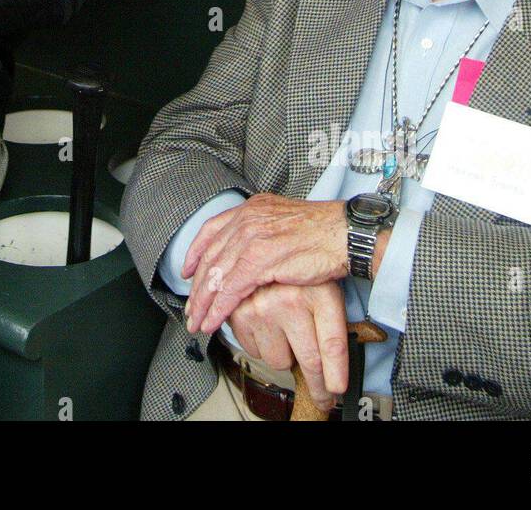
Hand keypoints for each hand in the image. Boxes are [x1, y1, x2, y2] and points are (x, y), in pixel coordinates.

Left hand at [183, 194, 346, 334]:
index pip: (211, 230)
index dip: (195, 252)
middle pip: (210, 257)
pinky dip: (219, 309)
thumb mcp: (284, 222)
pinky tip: (213, 321)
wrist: (344, 233)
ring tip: (197, 321)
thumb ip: (262, 231)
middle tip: (190, 307)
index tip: (186, 270)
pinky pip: (231, 289)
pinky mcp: (259, 260)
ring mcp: (251, 238)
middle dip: (196, 286)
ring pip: (216, 275)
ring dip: (203, 303)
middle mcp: (246, 220)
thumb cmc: (323, 232)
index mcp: (251, 208)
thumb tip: (249, 250)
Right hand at [226, 281, 348, 412]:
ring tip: (284, 332)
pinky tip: (265, 325)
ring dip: (283, 354)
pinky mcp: (240, 314)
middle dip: (317, 385)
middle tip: (321, 393)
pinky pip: (254, 351)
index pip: (333, 344)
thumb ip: (332, 328)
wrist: (263, 247)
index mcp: (319, 294)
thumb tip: (335, 372)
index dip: (336, 374)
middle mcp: (291, 301)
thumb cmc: (298, 274)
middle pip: (309, 361)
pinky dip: (261, 345)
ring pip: (278, 361)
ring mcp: (263, 308)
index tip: (335, 392)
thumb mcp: (325, 289)